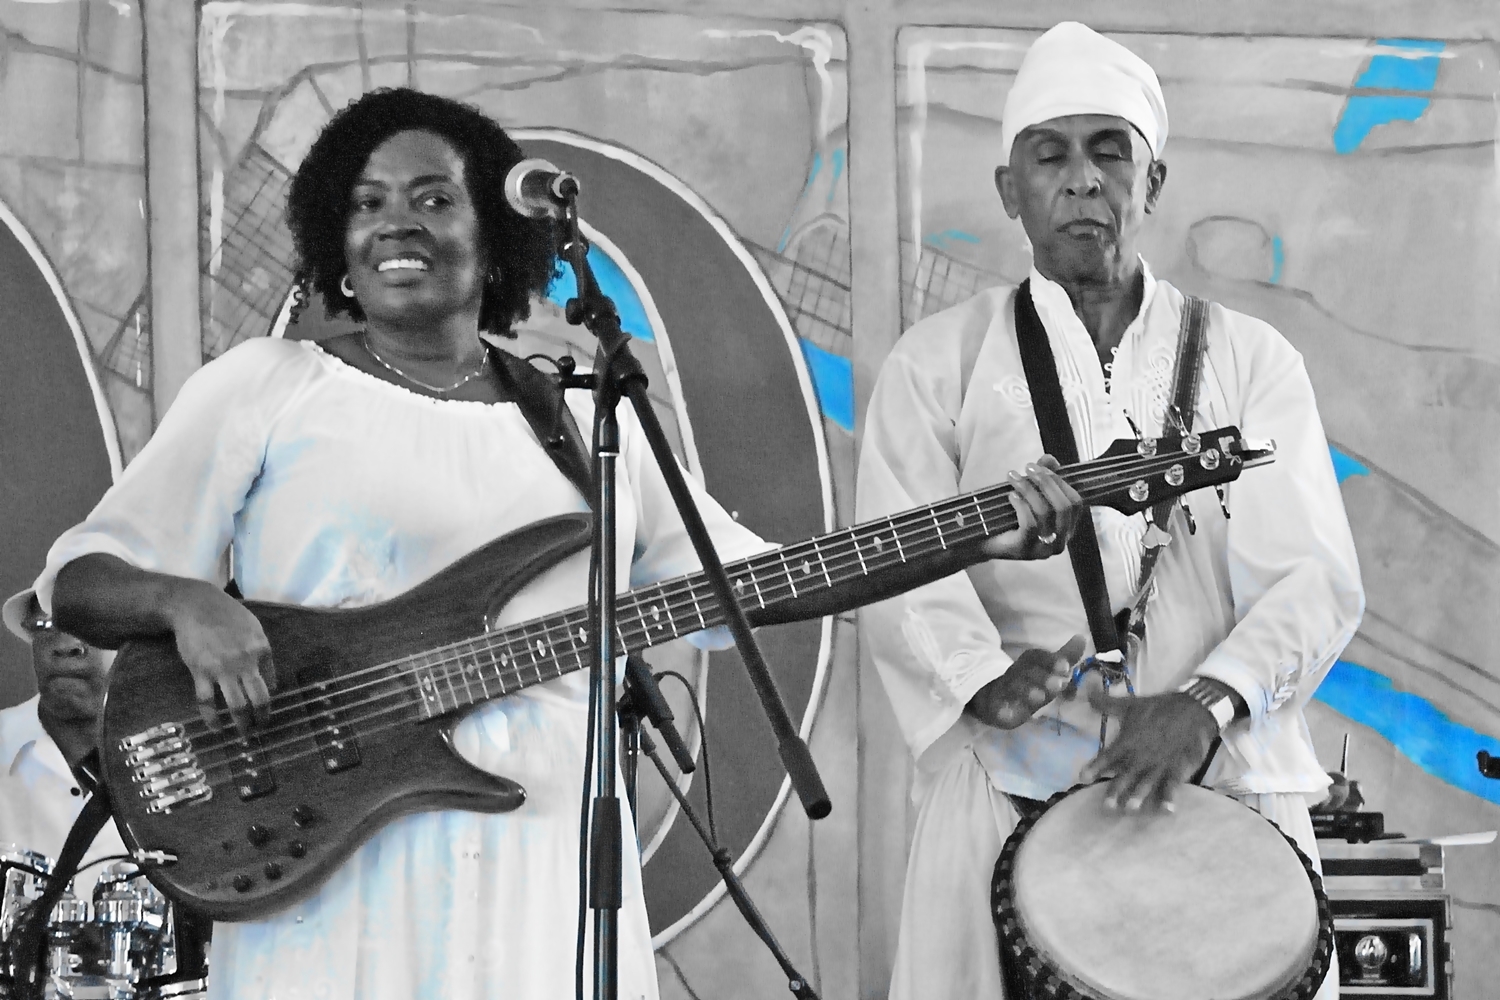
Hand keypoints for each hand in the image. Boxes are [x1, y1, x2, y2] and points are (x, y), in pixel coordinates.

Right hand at [165, 581, 274, 729]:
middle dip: (262, 719)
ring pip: (237, 705)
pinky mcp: (200, 672)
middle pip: (259, 700)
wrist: (195, 605)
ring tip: (244, 735)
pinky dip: (212, 719)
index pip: (272, 684)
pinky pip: (207, 702)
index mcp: (262, 650)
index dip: (270, 700)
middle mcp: (245, 662)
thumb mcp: (254, 628)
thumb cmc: (227, 615)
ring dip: (242, 724)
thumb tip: (270, 681)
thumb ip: (263, 652)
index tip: (265, 710)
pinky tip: (217, 728)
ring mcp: (222, 669)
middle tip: (260, 730)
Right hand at [965, 635, 1085, 728]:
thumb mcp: (1048, 672)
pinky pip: (998, 708)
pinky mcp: (996, 708)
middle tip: (1059, 684)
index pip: (1036, 656)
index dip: (1050, 660)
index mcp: (1028, 664)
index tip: (1065, 666)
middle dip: (1042, 677)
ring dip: (1026, 691)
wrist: (997, 698)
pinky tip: (1009, 715)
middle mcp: (1015, 674)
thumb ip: (1065, 657)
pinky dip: (1003, 710)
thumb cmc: (1030, 684)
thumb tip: (1082, 637)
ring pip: (1013, 687)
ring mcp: (1004, 690)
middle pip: (1026, 671)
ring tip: (1040, 697)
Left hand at [979, 456, 1082, 560]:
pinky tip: (1011, 496)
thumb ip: (1042, 477)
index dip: (1060, 481)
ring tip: (1014, 478)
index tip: (1040, 466)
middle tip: (1028, 467)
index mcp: (1066, 528)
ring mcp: (1043, 549)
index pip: (1075, 502)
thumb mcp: (1029, 494)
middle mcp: (1060, 541)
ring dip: (1029, 489)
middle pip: (1064, 506)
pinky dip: (1021, 505)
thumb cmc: (1009, 517)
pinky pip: (1030, 524)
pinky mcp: (1025, 550)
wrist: (983, 540)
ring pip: (1045, 513)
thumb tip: (1049, 458)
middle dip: (1046, 482)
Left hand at [1078, 678, 1217, 812]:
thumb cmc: (1158, 708)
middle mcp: (1141, 755)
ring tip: (1131, 808)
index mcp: (1128, 741)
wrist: (1193, 708)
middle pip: (1126, 775)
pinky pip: (1173, 784)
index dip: (1095, 767)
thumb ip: (1107, 704)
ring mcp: (1160, 763)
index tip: (1082, 777)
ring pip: (1147, 782)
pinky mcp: (1178, 767)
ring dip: (1139, 795)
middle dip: (1116, 790)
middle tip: (1106, 806)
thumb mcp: (1131, 704)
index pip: (1108, 756)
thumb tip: (1086, 693)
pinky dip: (1170, 796)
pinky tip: (1167, 810)